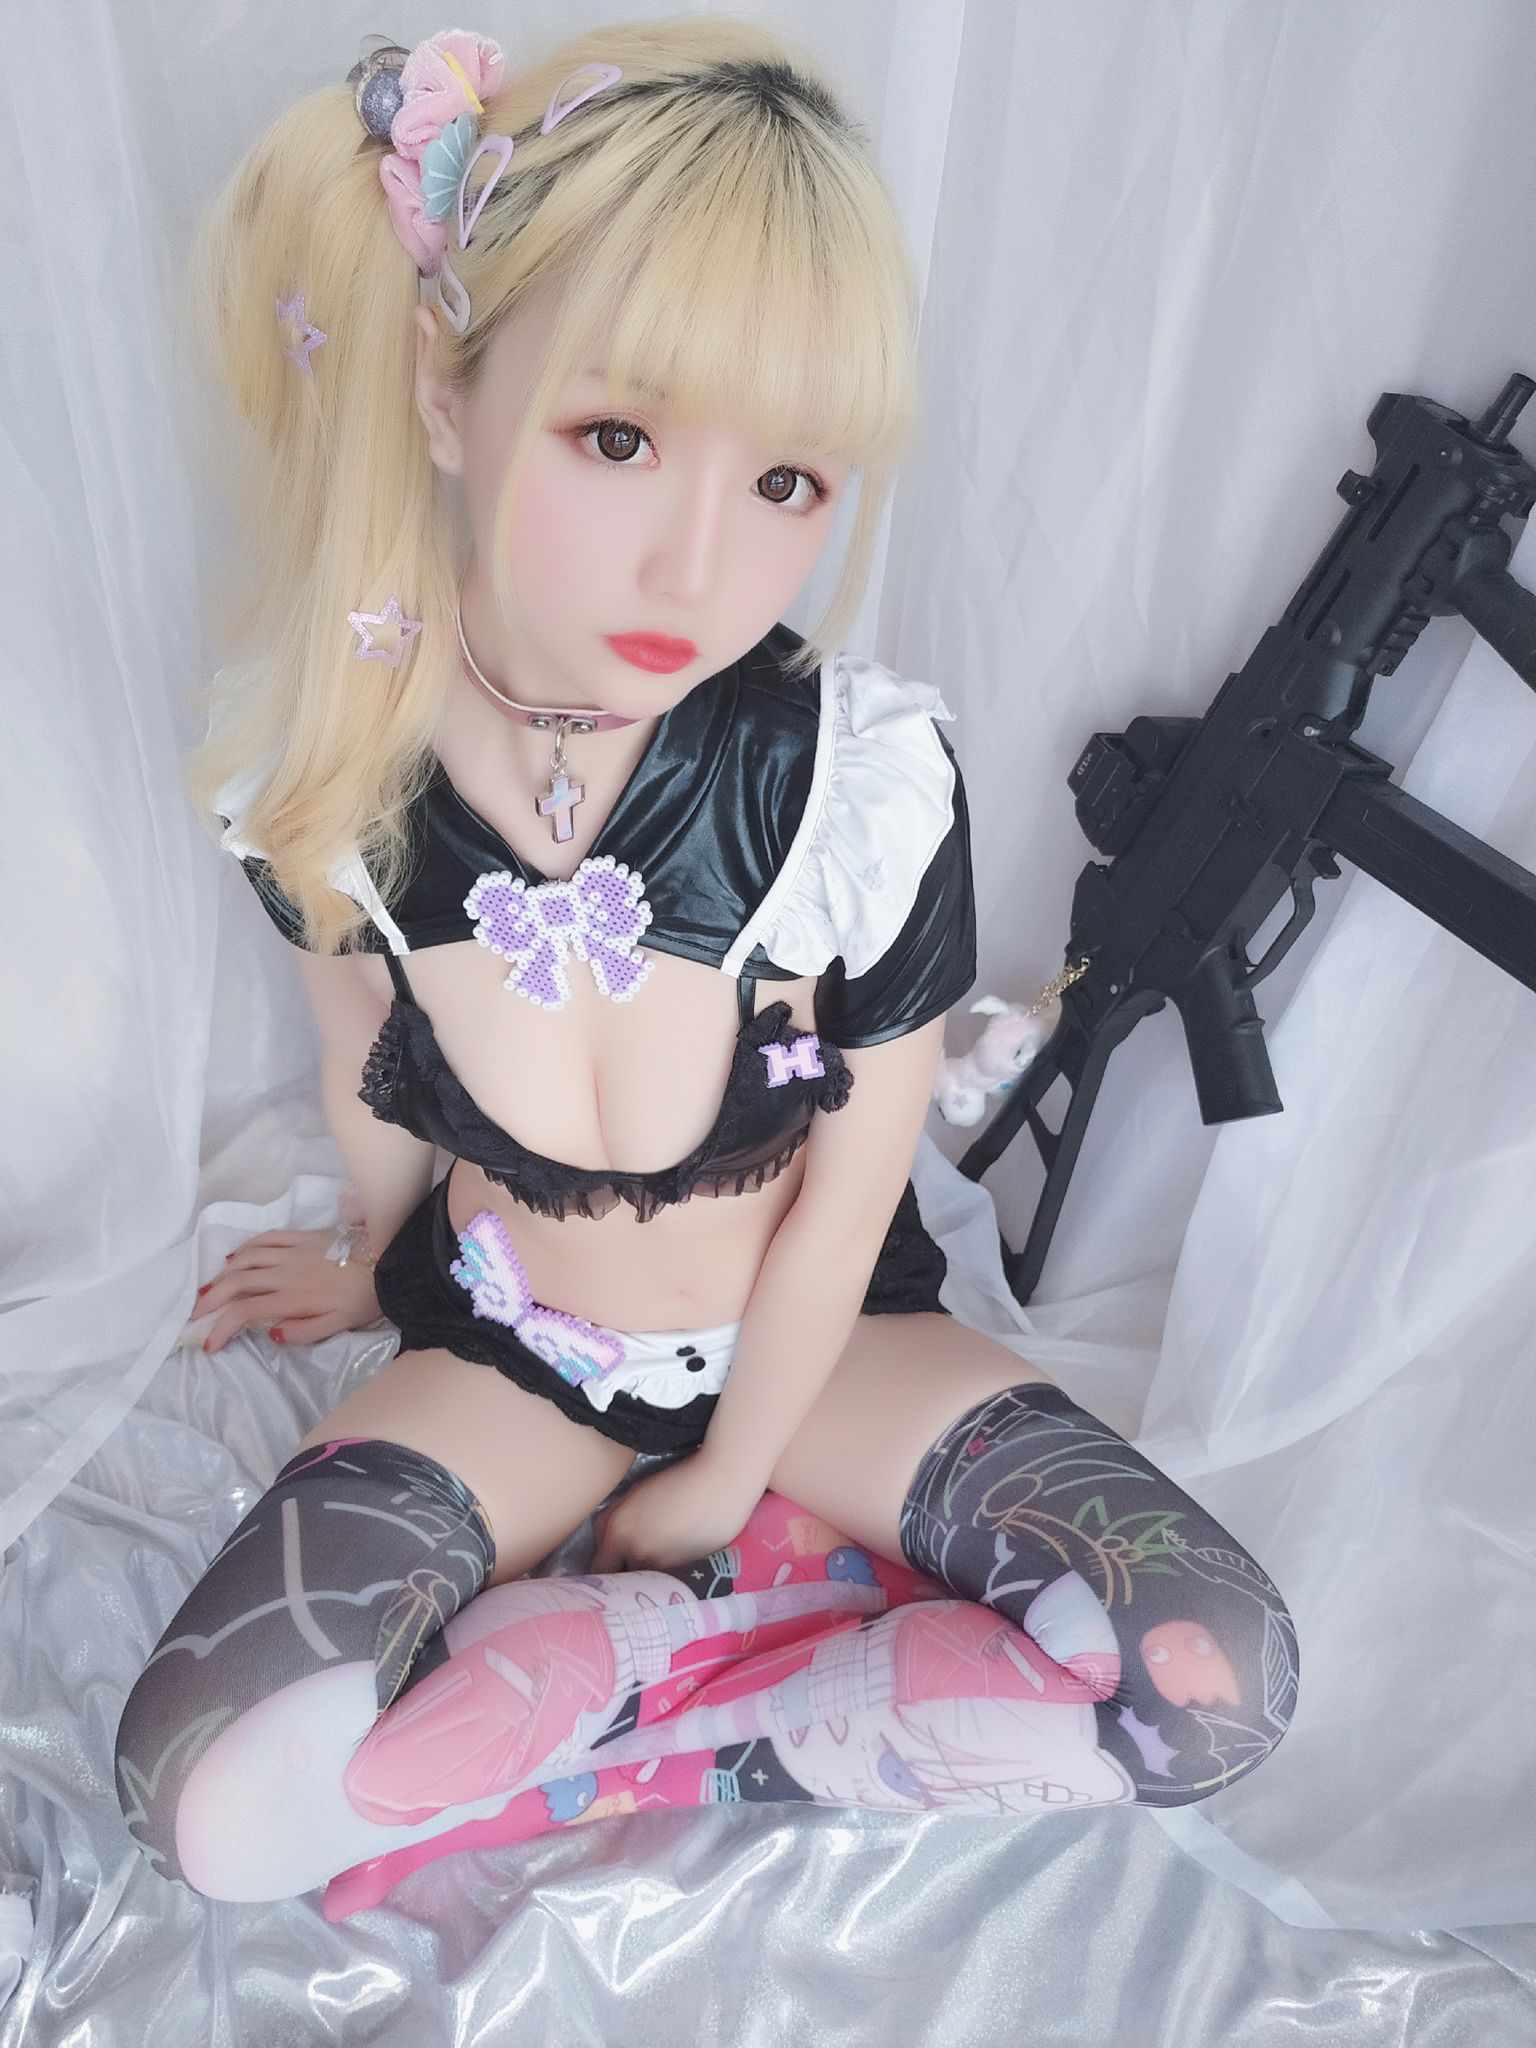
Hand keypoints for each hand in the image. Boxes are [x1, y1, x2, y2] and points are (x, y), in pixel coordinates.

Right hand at [194, 1228, 381, 1352]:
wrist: (388, 1261)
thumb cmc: (364, 1298)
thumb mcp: (337, 1326)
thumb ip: (303, 1332)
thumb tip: (271, 1332)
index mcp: (292, 1298)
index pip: (244, 1312)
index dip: (221, 1328)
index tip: (210, 1343)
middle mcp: (284, 1272)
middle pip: (236, 1283)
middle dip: (209, 1300)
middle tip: (193, 1314)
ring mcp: (291, 1250)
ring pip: (245, 1258)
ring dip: (221, 1274)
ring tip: (208, 1289)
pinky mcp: (301, 1235)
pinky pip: (265, 1238)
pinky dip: (244, 1248)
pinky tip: (234, 1258)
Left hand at [590, 1453, 764, 1573]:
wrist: (722, 1483)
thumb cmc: (679, 1479)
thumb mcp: (638, 1493)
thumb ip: (616, 1517)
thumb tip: (609, 1536)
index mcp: (618, 1532)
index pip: (598, 1567)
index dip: (600, 1568)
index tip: (605, 1566)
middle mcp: (635, 1554)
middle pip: (620, 1578)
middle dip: (622, 1574)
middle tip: (628, 1565)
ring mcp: (661, 1565)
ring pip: (645, 1578)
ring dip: (646, 1572)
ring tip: (659, 1555)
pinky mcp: (685, 1571)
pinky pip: (666, 1577)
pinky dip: (667, 1570)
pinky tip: (678, 1553)